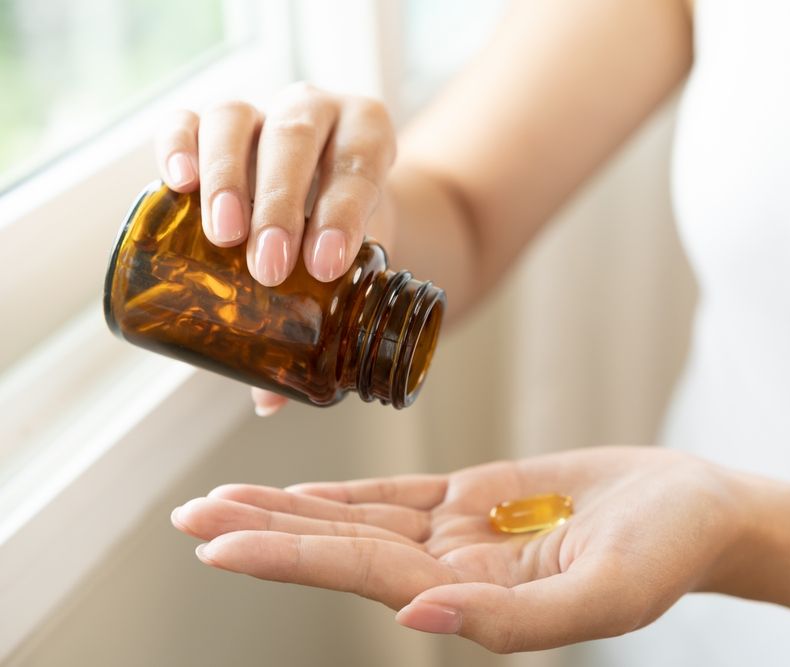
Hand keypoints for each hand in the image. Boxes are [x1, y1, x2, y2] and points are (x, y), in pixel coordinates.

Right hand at [154, 82, 397, 416]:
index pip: (359, 163)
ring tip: (221, 236)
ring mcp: (260, 110)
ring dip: (228, 178)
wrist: (327, 184)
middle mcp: (315, 111)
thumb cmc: (344, 227)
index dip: (344, 212)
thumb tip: (273, 401)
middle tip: (269, 267)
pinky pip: (186, 119)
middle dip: (281, 205)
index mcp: (367, 135)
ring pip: (236, 119)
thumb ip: (325, 318)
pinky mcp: (209, 121)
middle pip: (294, 138)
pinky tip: (175, 182)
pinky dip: (176, 144)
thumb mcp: (354, 262)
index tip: (326, 266)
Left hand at [170, 446, 745, 652]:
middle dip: (264, 534)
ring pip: (358, 520)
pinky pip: (398, 496)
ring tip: (221, 503)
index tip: (217, 545)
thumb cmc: (667, 555)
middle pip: (341, 548)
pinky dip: (346, 493)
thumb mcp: (606, 595)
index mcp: (474, 599)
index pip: (363, 576)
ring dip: (290, 510)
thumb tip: (416, 620)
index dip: (289, 558)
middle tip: (189, 521)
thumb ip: (513, 621)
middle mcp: (453, 571)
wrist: (696, 511)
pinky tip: (301, 493)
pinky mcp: (477, 497)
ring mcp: (461, 533)